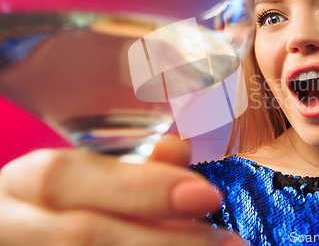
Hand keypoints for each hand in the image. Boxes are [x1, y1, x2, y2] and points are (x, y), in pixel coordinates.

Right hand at [0, 134, 246, 245]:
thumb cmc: (50, 209)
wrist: (18, 233)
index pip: (66, 178)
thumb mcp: (75, 183)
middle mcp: (8, 225)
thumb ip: (126, 170)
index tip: (207, 195)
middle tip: (230, 244)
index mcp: (20, 185)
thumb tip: (181, 149)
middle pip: (80, 236)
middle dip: (162, 240)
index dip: (139, 187)